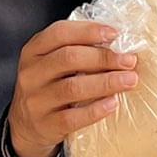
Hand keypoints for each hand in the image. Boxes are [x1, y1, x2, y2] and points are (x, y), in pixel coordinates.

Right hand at [7, 20, 138, 156]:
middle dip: (103, 57)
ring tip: (130, 80)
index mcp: (33, 51)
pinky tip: (113, 103)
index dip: (88, 31)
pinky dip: (95, 109)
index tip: (115, 34)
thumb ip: (75, 49)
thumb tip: (117, 43)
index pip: (59, 33)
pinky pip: (72, 117)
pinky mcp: (45, 124)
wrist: (26, 125)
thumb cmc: (48, 87)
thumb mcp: (51, 63)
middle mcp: (31, 74)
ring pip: (72, 88)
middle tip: (129, 61)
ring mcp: (35, 100)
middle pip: (68, 58)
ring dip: (106, 82)